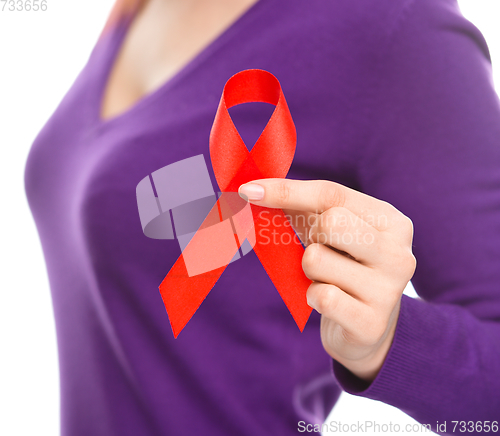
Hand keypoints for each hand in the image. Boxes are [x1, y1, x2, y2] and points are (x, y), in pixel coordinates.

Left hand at [239, 179, 415, 382]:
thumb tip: (254, 190)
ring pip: (316, 260)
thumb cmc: (344, 267)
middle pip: (331, 222)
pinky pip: (321, 296)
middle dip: (312, 237)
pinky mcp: (371, 323)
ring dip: (310, 271)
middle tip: (323, 252)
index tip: (250, 189)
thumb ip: (303, 206)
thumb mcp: (332, 233)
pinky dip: (313, 297)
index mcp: (392, 223)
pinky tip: (330, 302)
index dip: (287, 190)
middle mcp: (399, 254)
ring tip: (329, 280)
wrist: (367, 327)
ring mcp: (389, 290)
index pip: (332, 194)